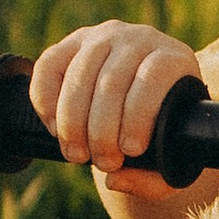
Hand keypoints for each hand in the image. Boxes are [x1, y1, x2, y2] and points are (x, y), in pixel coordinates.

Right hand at [29, 21, 202, 195]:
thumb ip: (154, 180)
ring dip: (72, 122)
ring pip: (79, 75)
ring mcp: (101, 38)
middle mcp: (138, 39)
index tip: (131, 150)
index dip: (139, 115)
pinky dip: (45, 102)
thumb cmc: (161, 132)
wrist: (142, 103)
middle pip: (112, 81)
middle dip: (102, 131)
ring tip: (77, 155)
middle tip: (103, 163)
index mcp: (173, 59)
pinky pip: (48, 67)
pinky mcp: (69, 45)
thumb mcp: (170, 160)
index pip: (154, 76)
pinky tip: (54, 128)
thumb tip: (115, 180)